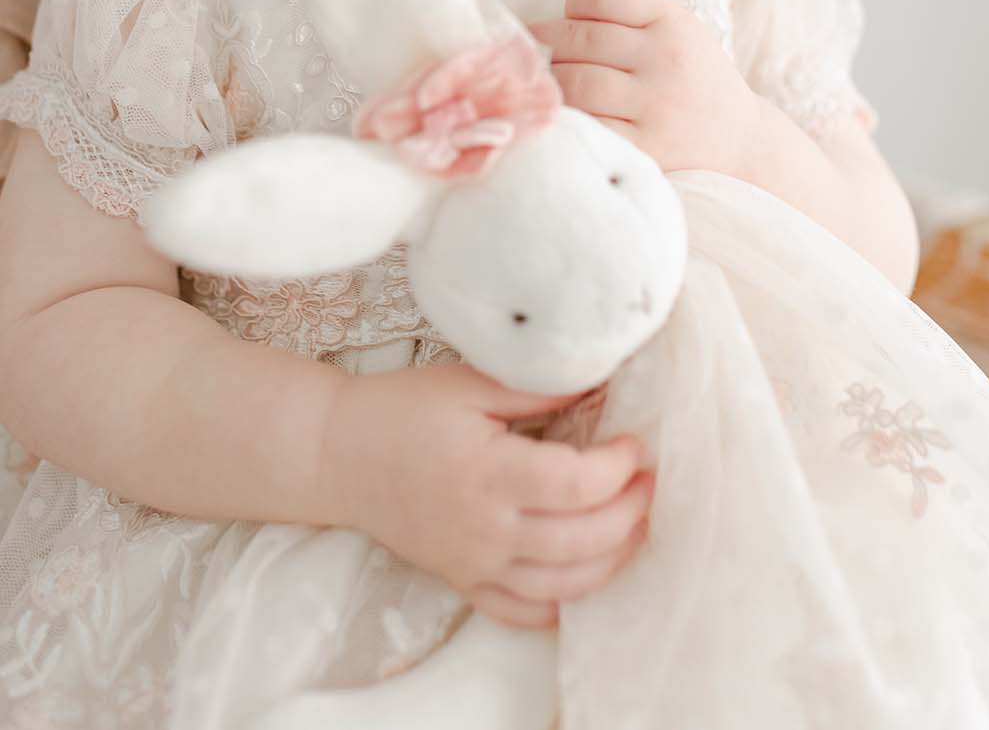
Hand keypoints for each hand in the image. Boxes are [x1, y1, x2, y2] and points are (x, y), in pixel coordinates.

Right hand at [328, 363, 654, 629]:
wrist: (336, 454)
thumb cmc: (401, 409)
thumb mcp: (466, 383)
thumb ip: (535, 387)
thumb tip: (598, 378)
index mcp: (488, 473)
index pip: (576, 484)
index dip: (619, 467)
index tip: (635, 442)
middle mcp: (485, 529)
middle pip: (582, 539)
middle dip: (631, 512)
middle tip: (651, 481)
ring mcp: (474, 562)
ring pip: (563, 584)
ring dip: (612, 559)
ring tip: (636, 523)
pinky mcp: (462, 580)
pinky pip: (522, 611)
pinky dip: (563, 603)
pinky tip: (587, 574)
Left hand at [530, 0, 758, 175]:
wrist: (741, 144)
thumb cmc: (694, 80)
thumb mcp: (679, 32)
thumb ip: (632, 17)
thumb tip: (555, 16)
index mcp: (674, 22)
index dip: (578, 1)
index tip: (572, 17)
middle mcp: (667, 59)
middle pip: (581, 38)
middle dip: (546, 41)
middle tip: (533, 50)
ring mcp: (656, 105)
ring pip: (576, 82)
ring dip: (549, 81)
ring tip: (543, 82)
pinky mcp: (646, 148)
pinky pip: (588, 126)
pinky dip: (566, 118)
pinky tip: (562, 114)